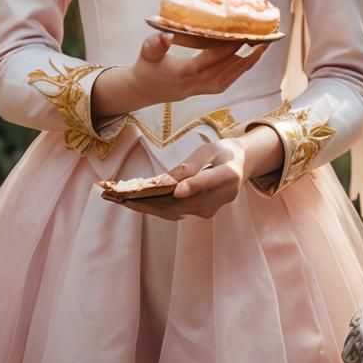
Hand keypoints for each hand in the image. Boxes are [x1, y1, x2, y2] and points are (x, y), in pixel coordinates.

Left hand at [121, 138, 250, 221]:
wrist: (240, 166)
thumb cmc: (222, 153)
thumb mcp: (210, 149)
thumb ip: (192, 164)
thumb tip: (167, 181)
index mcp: (228, 175)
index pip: (208, 182)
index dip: (192, 186)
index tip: (176, 190)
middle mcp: (220, 197)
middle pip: (184, 203)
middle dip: (151, 202)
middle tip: (124, 196)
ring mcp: (210, 209)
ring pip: (176, 211)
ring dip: (148, 207)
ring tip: (122, 200)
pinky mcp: (202, 213)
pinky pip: (176, 212)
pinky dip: (154, 208)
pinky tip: (136, 202)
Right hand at [127, 31, 270, 108]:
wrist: (143, 90)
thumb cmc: (146, 68)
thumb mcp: (146, 52)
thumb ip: (156, 44)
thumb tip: (167, 35)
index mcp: (185, 73)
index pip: (212, 59)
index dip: (229, 46)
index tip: (242, 33)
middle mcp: (197, 84)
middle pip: (227, 70)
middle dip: (246, 55)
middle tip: (262, 39)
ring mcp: (202, 90)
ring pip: (230, 78)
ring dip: (247, 64)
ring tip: (261, 49)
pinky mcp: (204, 90)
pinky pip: (227, 82)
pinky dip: (239, 71)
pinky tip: (247, 60)